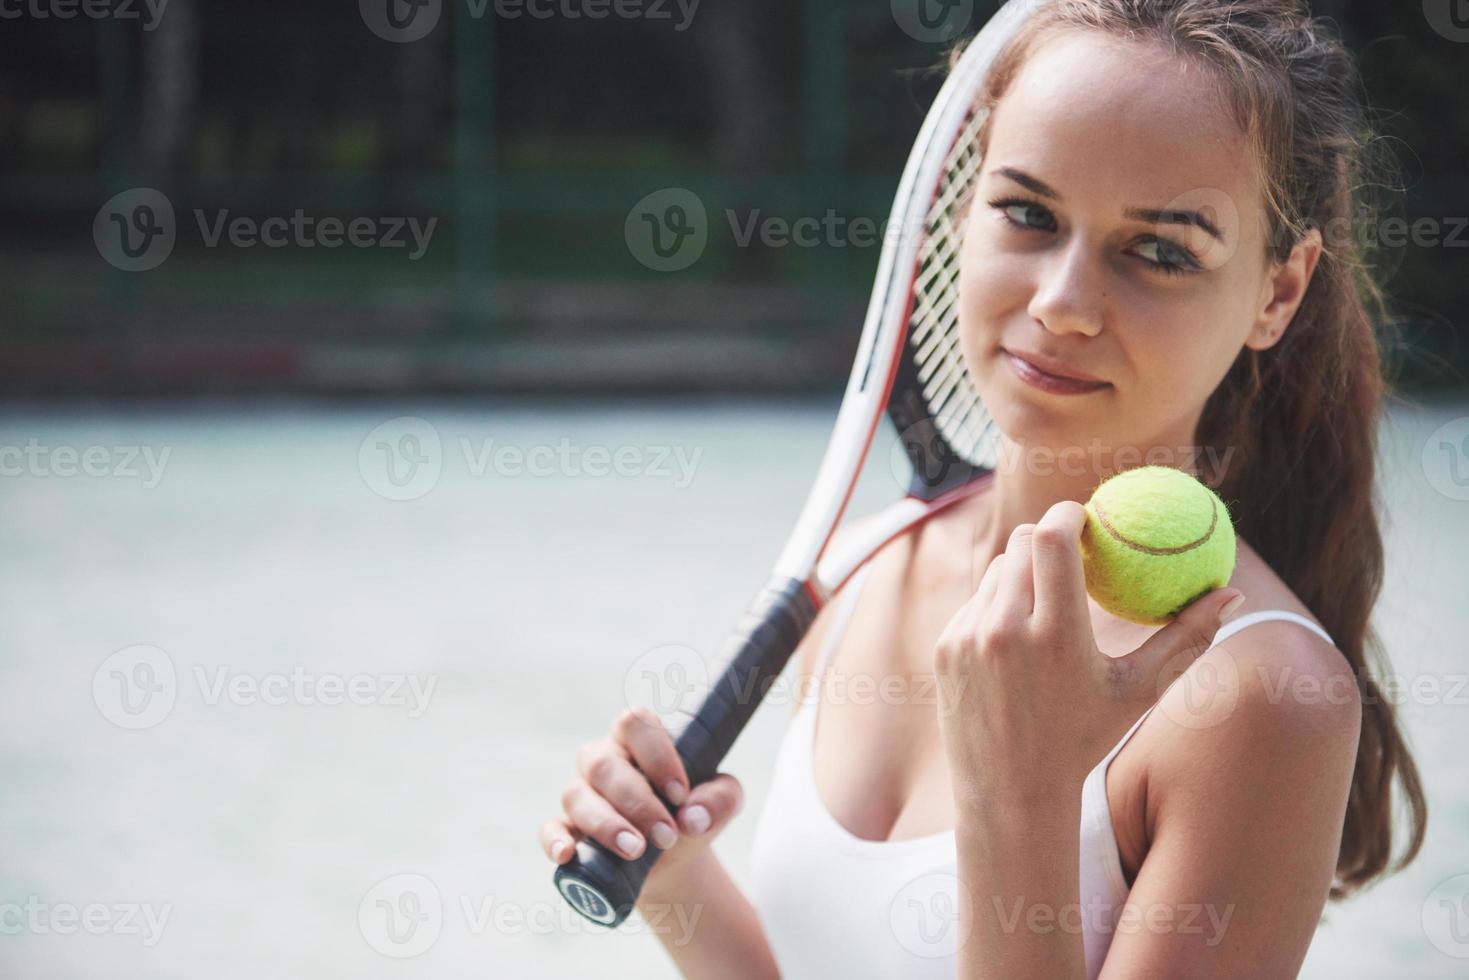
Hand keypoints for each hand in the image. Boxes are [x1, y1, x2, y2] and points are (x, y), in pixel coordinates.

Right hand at [540, 707, 743, 878]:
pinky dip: (556, 840)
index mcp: (639, 740)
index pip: (635, 724)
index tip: (680, 794)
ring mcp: (581, 794)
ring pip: (577, 796)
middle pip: (604, 764)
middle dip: (637, 803)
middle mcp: (604, 760)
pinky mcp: (566, 829)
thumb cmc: (692, 815)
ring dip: (606, 825)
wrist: (673, 861)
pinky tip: (569, 854)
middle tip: (667, 835)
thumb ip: (720, 800)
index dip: (656, 756)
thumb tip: (694, 816)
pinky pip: (550, 828)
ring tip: (636, 851)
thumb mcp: (718, 805)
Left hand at [932, 500, 1242, 804]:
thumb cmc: (1084, 739)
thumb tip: (1233, 593)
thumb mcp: (1140, 692)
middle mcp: (1006, 629)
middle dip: (1047, 537)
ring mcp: (969, 636)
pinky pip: (975, 601)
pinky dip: (998, 604)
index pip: (1051, 538)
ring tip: (1048, 601)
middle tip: (1070, 548)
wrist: (1010, 791)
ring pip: (997, 569)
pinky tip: (1018, 638)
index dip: (1067, 515)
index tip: (1084, 518)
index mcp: (1057, 635)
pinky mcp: (947, 646)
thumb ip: (1186, 639)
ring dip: (1023, 572)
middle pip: (1022, 542)